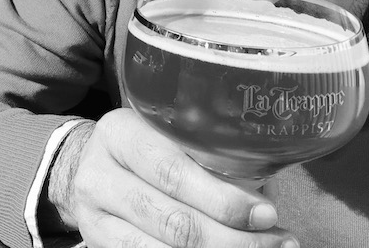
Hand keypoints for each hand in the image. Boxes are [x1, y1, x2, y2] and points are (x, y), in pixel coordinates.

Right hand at [45, 109, 297, 247]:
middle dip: (232, 238)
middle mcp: (99, 176)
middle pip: (172, 221)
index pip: (172, 172)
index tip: (267, 213)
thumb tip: (263, 195)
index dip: (223, 199)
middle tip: (278, 241)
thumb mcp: (164, 132)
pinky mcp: (98, 244)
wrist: (90, 166)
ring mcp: (94, 217)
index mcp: (119, 134)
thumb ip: (204, 154)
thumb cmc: (146, 145)